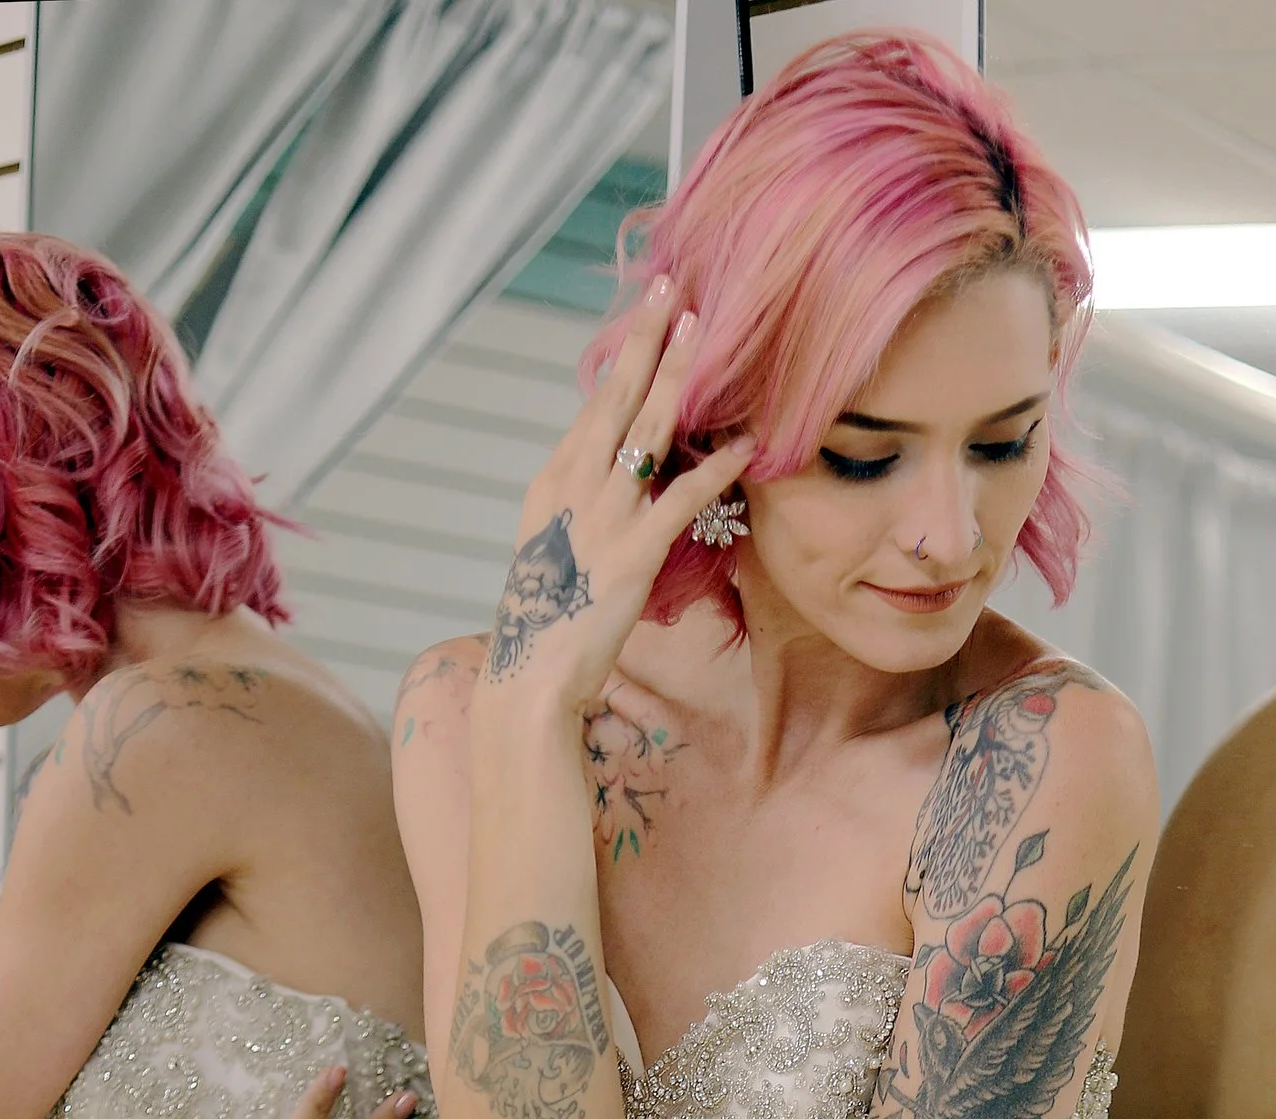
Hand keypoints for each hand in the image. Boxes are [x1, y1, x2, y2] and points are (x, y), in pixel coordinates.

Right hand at [480, 280, 753, 714]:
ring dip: (677, 377)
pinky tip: (744, 442)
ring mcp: (602, 515)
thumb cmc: (548, 621)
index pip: (596, 405)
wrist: (531, 674)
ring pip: (647, 430)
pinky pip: (681, 498)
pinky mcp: (633, 552)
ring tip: (702, 330)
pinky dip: (714, 468)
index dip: (624, 356)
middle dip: (645, 339)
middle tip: (670, 287)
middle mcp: (573, 484)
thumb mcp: (556, 549)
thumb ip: (584, 509)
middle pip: (616, 396)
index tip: (647, 314)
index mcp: (552, 480)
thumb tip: (618, 486)